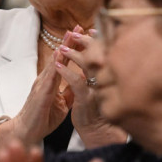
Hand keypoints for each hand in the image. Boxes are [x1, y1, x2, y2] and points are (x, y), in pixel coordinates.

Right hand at [0, 44, 72, 155]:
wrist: (27, 132)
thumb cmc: (42, 118)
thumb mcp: (61, 105)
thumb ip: (69, 93)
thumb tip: (79, 85)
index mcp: (51, 81)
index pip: (63, 60)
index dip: (72, 47)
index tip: (82, 34)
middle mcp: (45, 79)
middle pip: (59, 56)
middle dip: (68, 41)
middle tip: (78, 26)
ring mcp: (42, 84)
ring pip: (55, 61)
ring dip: (63, 47)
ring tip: (71, 34)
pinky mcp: (41, 92)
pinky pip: (50, 76)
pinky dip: (56, 64)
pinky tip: (61, 54)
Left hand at [57, 28, 126, 146]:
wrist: (97, 131)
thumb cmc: (94, 111)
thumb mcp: (94, 89)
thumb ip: (94, 76)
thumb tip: (93, 62)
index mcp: (102, 77)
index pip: (100, 54)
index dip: (95, 41)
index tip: (90, 30)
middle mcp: (102, 81)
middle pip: (95, 55)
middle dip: (86, 41)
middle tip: (77, 30)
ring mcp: (94, 89)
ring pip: (87, 66)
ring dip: (74, 54)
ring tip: (64, 46)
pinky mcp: (85, 99)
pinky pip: (76, 82)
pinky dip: (66, 72)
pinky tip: (58, 65)